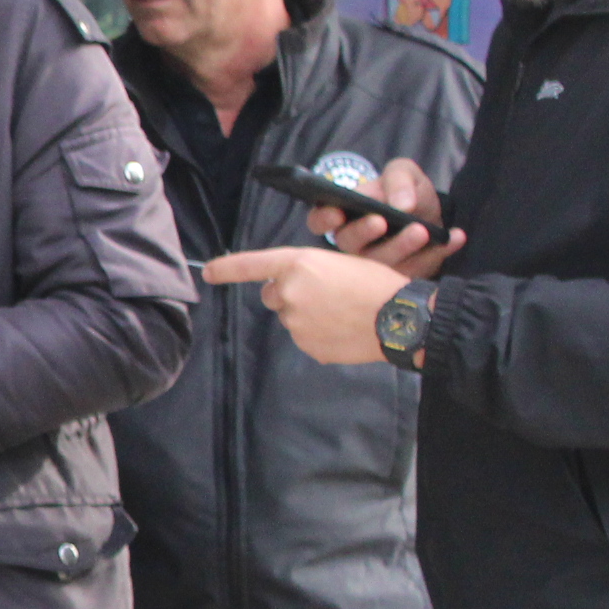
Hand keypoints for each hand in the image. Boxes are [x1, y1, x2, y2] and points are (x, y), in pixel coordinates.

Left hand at [203, 246, 411, 364]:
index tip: (208, 272)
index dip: (227, 268)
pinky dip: (320, 335)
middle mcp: (289, 292)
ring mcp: (296, 323)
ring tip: (343, 312)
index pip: (251, 265)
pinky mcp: (307, 346)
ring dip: (308, 315)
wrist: (401, 317)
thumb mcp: (340, 262)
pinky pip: (306, 338)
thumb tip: (288, 292)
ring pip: (291, 318)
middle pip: (273, 295)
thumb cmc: (377, 283)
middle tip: (324, 294)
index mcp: (298, 264)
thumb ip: (306, 272)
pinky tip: (344, 330)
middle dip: (289, 295)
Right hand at [304, 157, 465, 274]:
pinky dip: (437, 253)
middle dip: (364, 232)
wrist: (433, 214)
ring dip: (402, 246)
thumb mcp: (403, 173)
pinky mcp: (399, 279)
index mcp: (344, 215)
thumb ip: (398, 179)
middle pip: (348, 245)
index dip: (324, 219)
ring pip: (380, 264)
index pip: (320, 221)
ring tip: (424, 230)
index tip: (338, 213)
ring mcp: (374, 266)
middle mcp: (354, 244)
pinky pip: (415, 271)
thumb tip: (401, 205)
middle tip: (384, 221)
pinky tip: (454, 237)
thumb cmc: (406, 193)